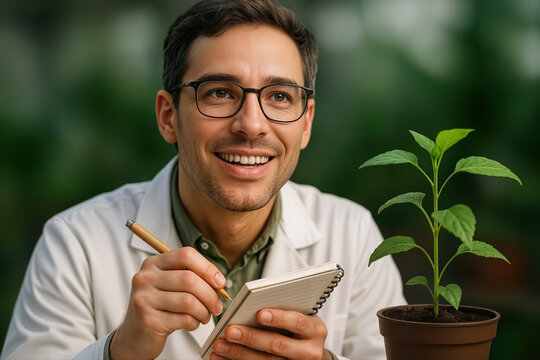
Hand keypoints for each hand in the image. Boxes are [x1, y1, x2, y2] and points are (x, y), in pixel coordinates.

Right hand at [110, 247, 225, 358]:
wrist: (134, 335)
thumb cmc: (158, 306)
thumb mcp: (170, 285)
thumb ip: (191, 277)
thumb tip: (219, 282)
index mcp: (153, 263)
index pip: (186, 255)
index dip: (208, 268)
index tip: (220, 283)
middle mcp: (145, 278)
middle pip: (189, 279)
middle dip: (210, 295)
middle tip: (216, 306)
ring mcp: (144, 299)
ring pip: (188, 301)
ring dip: (204, 311)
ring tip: (204, 316)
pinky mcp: (148, 320)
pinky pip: (183, 319)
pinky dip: (194, 323)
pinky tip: (191, 323)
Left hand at [210, 309, 331, 359]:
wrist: (311, 354)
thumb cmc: (301, 330)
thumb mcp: (300, 317)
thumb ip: (283, 310)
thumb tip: (251, 304)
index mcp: (314, 329)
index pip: (298, 322)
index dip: (279, 318)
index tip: (260, 314)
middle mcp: (309, 351)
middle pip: (278, 345)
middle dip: (251, 338)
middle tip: (230, 331)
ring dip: (239, 354)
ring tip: (220, 346)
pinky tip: (223, 358)